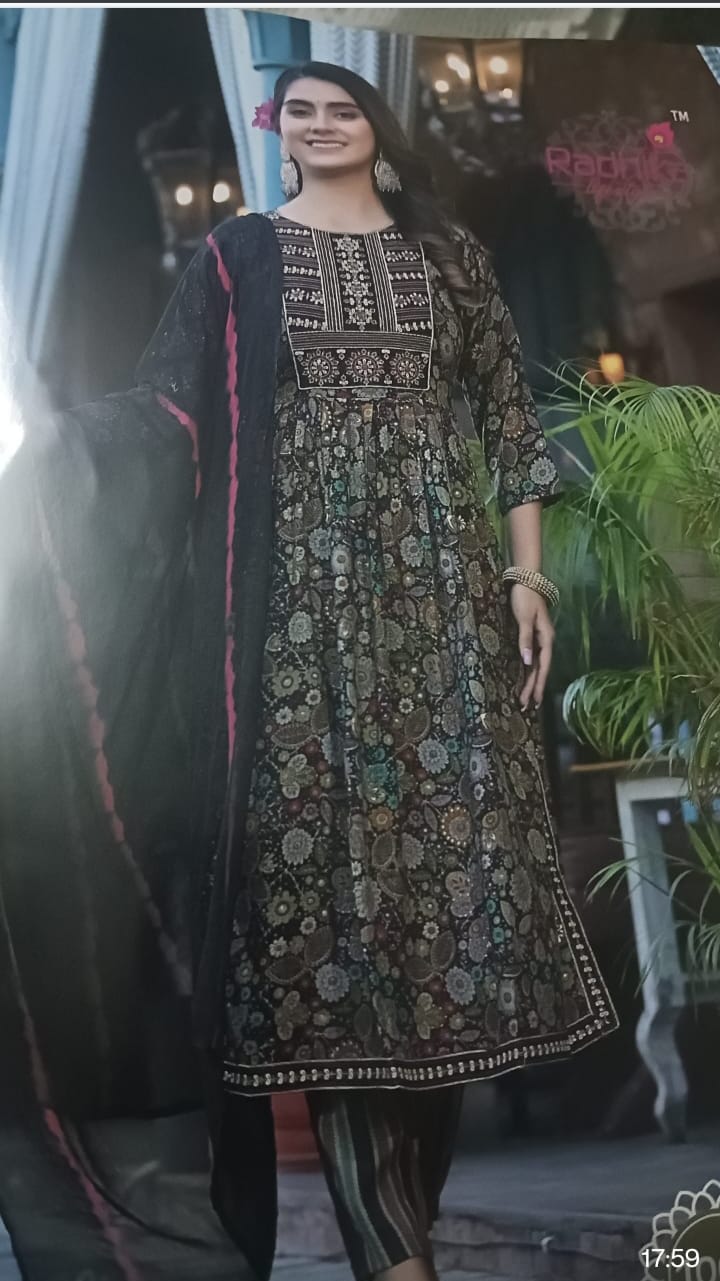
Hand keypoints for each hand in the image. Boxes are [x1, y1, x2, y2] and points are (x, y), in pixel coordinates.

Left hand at [509, 583, 553, 710]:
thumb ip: (526, 640)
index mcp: (546, 639)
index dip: (539, 684)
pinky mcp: (530, 637)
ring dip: (530, 682)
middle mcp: (544, 642)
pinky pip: (530, 659)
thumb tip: (528, 661)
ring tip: (525, 700)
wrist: (527, 580)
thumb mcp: (525, 619)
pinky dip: (527, 672)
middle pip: (539, 670)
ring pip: (535, 666)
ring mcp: (538, 640)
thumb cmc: (526, 598)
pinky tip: (524, 680)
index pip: (543, 666)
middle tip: (527, 707)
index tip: (535, 700)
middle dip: (534, 688)